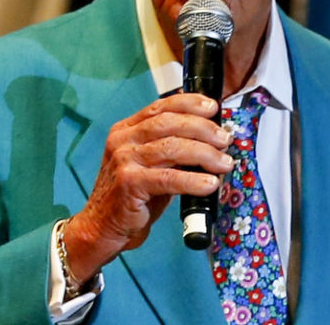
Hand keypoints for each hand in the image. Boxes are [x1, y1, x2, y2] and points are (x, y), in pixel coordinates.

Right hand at [62, 93, 234, 278]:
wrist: (104, 226)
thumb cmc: (134, 195)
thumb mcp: (152, 164)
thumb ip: (174, 148)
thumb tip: (213, 138)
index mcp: (127, 129)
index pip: (161, 106)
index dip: (190, 103)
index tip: (213, 108)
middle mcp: (122, 140)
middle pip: (170, 123)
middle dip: (203, 129)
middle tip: (225, 139)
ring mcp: (123, 160)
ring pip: (172, 148)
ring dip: (205, 154)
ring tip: (224, 163)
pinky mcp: (129, 184)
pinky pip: (168, 178)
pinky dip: (193, 181)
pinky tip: (210, 184)